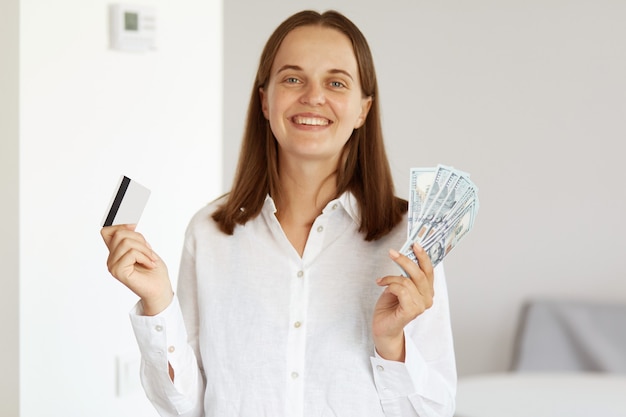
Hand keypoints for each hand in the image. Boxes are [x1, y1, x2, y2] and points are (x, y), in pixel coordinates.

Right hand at [101, 224, 172, 314]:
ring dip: (145, 249)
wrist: (160, 289)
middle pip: (120, 233)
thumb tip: (129, 223)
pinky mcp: (118, 272)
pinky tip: (149, 265)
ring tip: (150, 259)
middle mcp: (111, 259)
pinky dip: (145, 257)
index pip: (107, 231)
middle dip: (139, 239)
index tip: (133, 225)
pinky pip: (131, 253)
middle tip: (149, 252)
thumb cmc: (154, 271)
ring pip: (126, 242)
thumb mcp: (144, 248)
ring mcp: (113, 266)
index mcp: (116, 253)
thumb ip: (134, 238)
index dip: (119, 224)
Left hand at [372, 243, 434, 361]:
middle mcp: (428, 299)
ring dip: (391, 278)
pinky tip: (383, 288)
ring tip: (382, 281)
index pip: (429, 271)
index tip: (415, 244)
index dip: (423, 257)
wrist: (382, 328)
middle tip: (392, 252)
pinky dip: (390, 285)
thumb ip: (405, 275)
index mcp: (427, 291)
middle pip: (419, 274)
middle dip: (405, 260)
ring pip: (407, 281)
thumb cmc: (390, 307)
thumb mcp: (398, 286)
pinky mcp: (411, 312)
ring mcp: (421, 306)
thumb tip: (405, 256)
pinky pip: (401, 290)